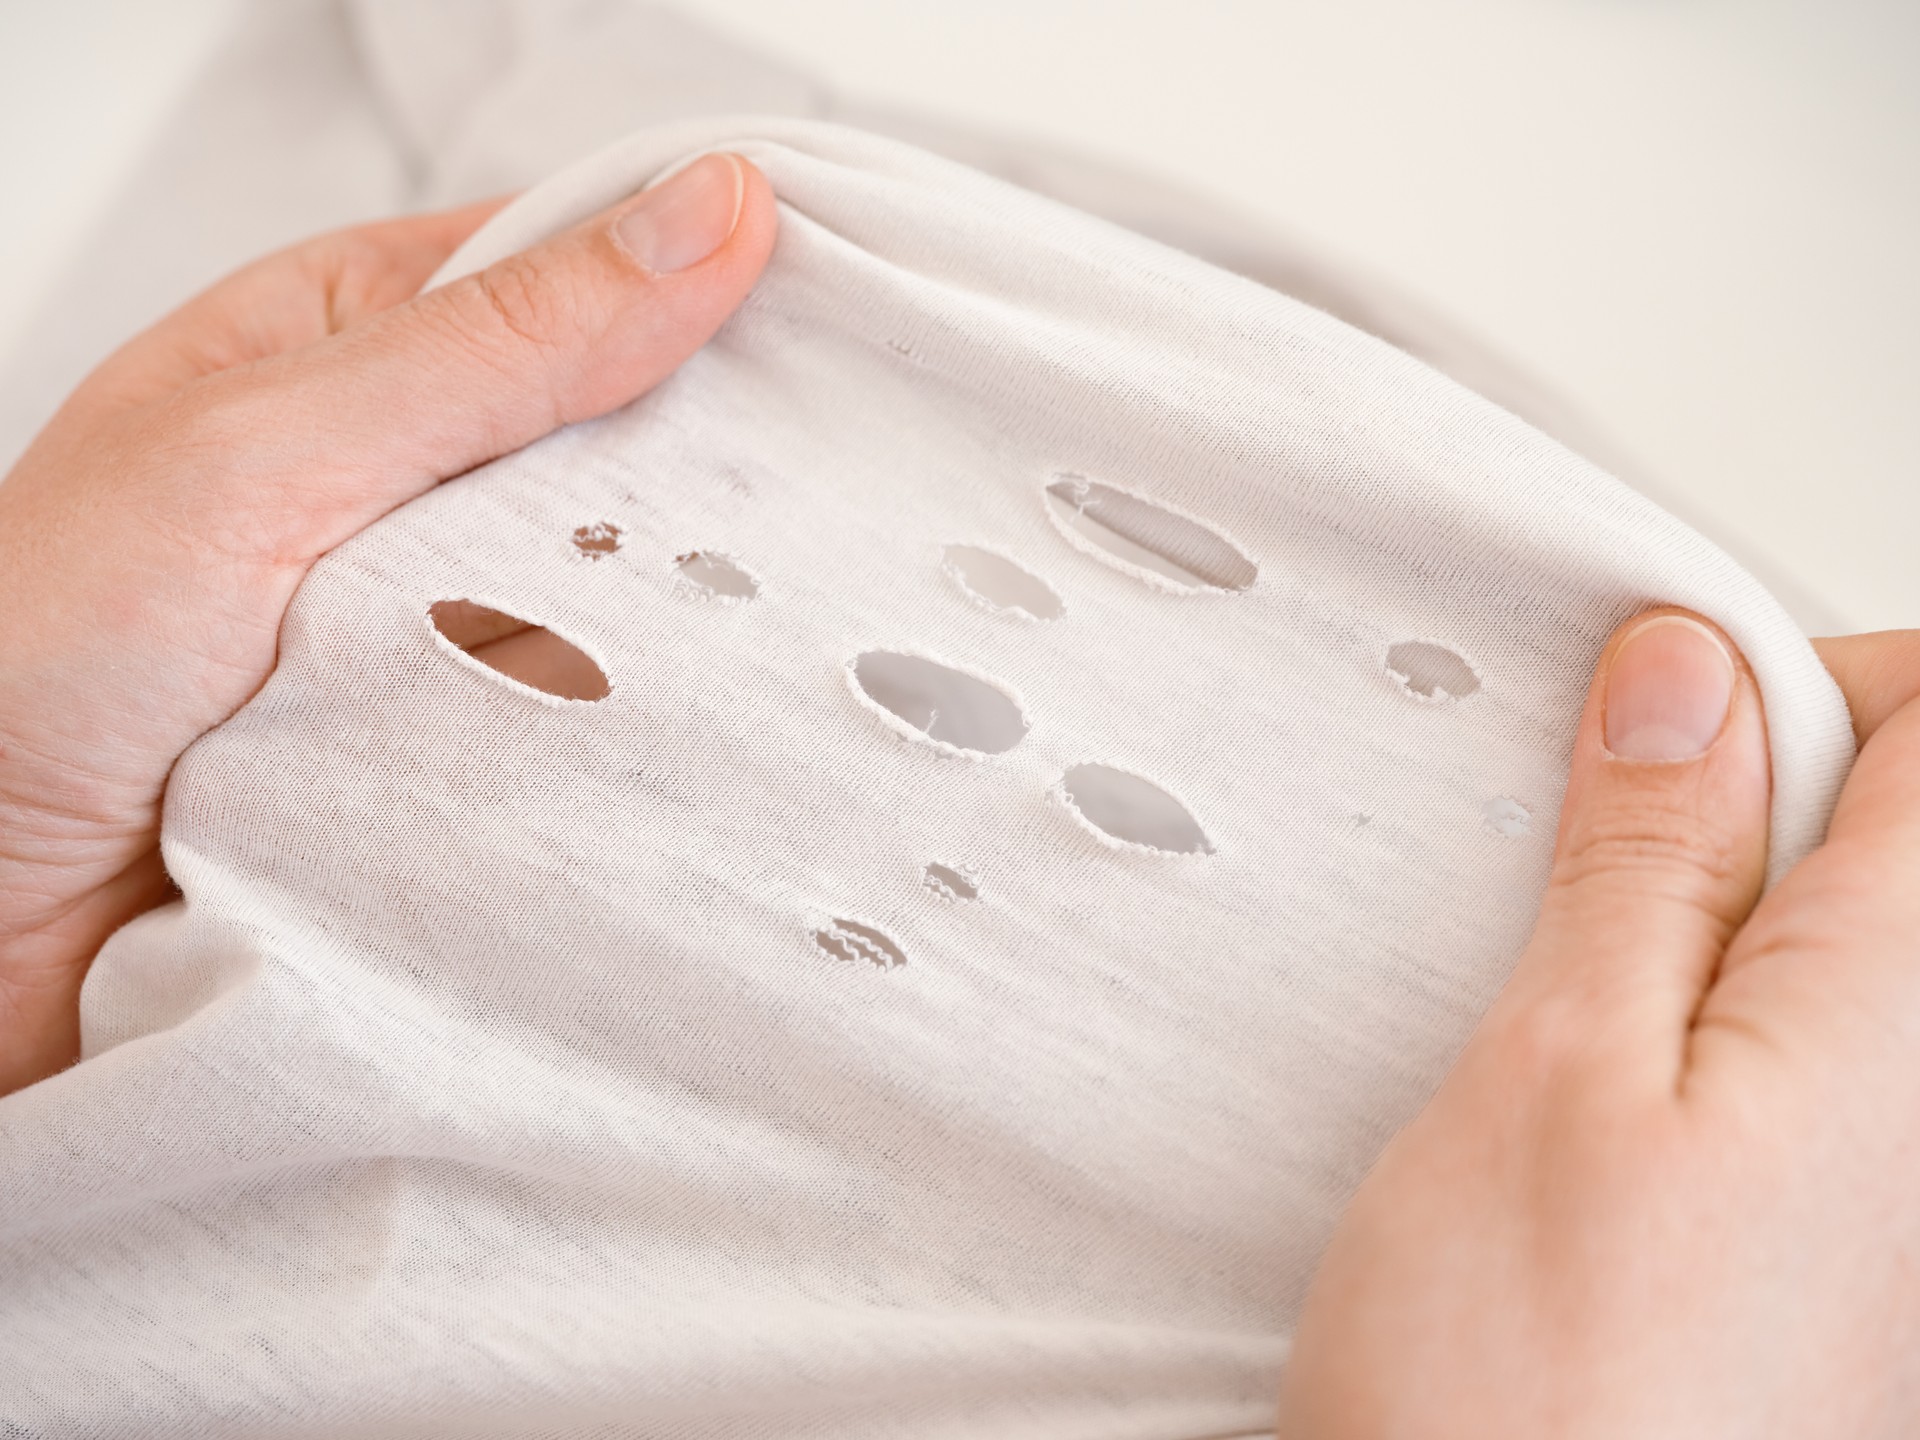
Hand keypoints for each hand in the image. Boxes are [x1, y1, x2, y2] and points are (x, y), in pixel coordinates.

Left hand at [0, 153, 776, 1095]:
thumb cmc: (21, 656)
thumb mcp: (269, 450)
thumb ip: (490, 345)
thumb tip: (700, 218)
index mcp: (349, 353)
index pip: (576, 268)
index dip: (711, 281)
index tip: (841, 314)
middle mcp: (403, 486)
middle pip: (622, 443)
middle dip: (712, 475)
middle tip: (826, 495)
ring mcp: (436, 625)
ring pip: (622, 595)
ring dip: (674, 622)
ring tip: (766, 632)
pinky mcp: (457, 758)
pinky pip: (588, 731)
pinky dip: (632, 740)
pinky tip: (684, 743)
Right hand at [1276, 611, 1919, 1435]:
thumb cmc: (1526, 1408)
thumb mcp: (1549, 1076)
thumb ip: (1646, 864)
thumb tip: (1691, 682)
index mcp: (1903, 1026)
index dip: (1809, 679)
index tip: (1663, 719)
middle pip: (1906, 838)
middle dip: (1755, 793)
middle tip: (1607, 857)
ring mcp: (1892, 1188)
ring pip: (1846, 948)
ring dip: (1712, 909)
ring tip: (1586, 981)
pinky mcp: (1842, 1252)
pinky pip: (1814, 1060)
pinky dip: (1707, 1015)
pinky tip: (1605, 1084)